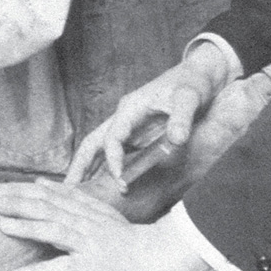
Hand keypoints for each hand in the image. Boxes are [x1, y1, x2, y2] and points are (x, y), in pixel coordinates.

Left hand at [0, 179, 205, 270]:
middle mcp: (83, 221)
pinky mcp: (93, 265)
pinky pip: (64, 267)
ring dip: (26, 227)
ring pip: (53, 230)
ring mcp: (88, 242)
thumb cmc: (126, 238)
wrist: (156, 257)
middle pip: (45, 207)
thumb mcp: (98, 212)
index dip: (19, 190)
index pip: (47, 195)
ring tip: (0, 225)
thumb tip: (41, 183)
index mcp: (83, 208)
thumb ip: (70, 197)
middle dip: (15, 202)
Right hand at [64, 44, 231, 188]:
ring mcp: (130, 127)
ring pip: (100, 149)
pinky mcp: (139, 135)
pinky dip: (105, 170)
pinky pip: (117, 154)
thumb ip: (182, 118)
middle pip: (93, 142)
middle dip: (80, 166)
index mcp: (131, 108)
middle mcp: (125, 118)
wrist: (201, 75)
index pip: (113, 137)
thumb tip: (177, 140)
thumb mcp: (190, 98)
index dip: (113, 160)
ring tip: (77, 195)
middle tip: (69, 191)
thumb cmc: (193, 83)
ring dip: (88, 170)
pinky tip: (103, 189)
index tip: (120, 181)